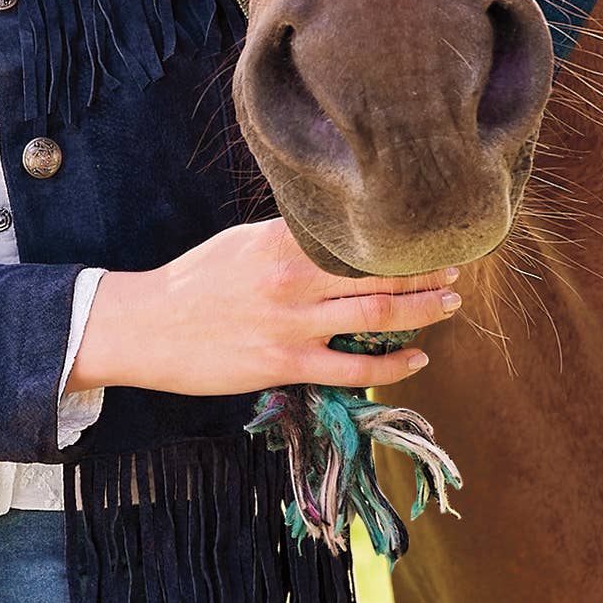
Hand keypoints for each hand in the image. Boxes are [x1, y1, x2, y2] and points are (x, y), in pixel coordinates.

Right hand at [65, 217, 460, 396]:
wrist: (147, 327)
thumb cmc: (194, 282)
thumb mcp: (241, 243)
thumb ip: (290, 238)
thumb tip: (335, 234)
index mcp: (280, 241)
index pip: (356, 235)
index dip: (401, 237)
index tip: (431, 233)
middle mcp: (292, 278)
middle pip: (377, 273)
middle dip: (424, 272)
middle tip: (456, 269)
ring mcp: (290, 323)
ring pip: (375, 317)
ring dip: (420, 312)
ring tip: (448, 305)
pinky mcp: (284, 363)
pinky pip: (353, 369)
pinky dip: (392, 365)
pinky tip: (416, 360)